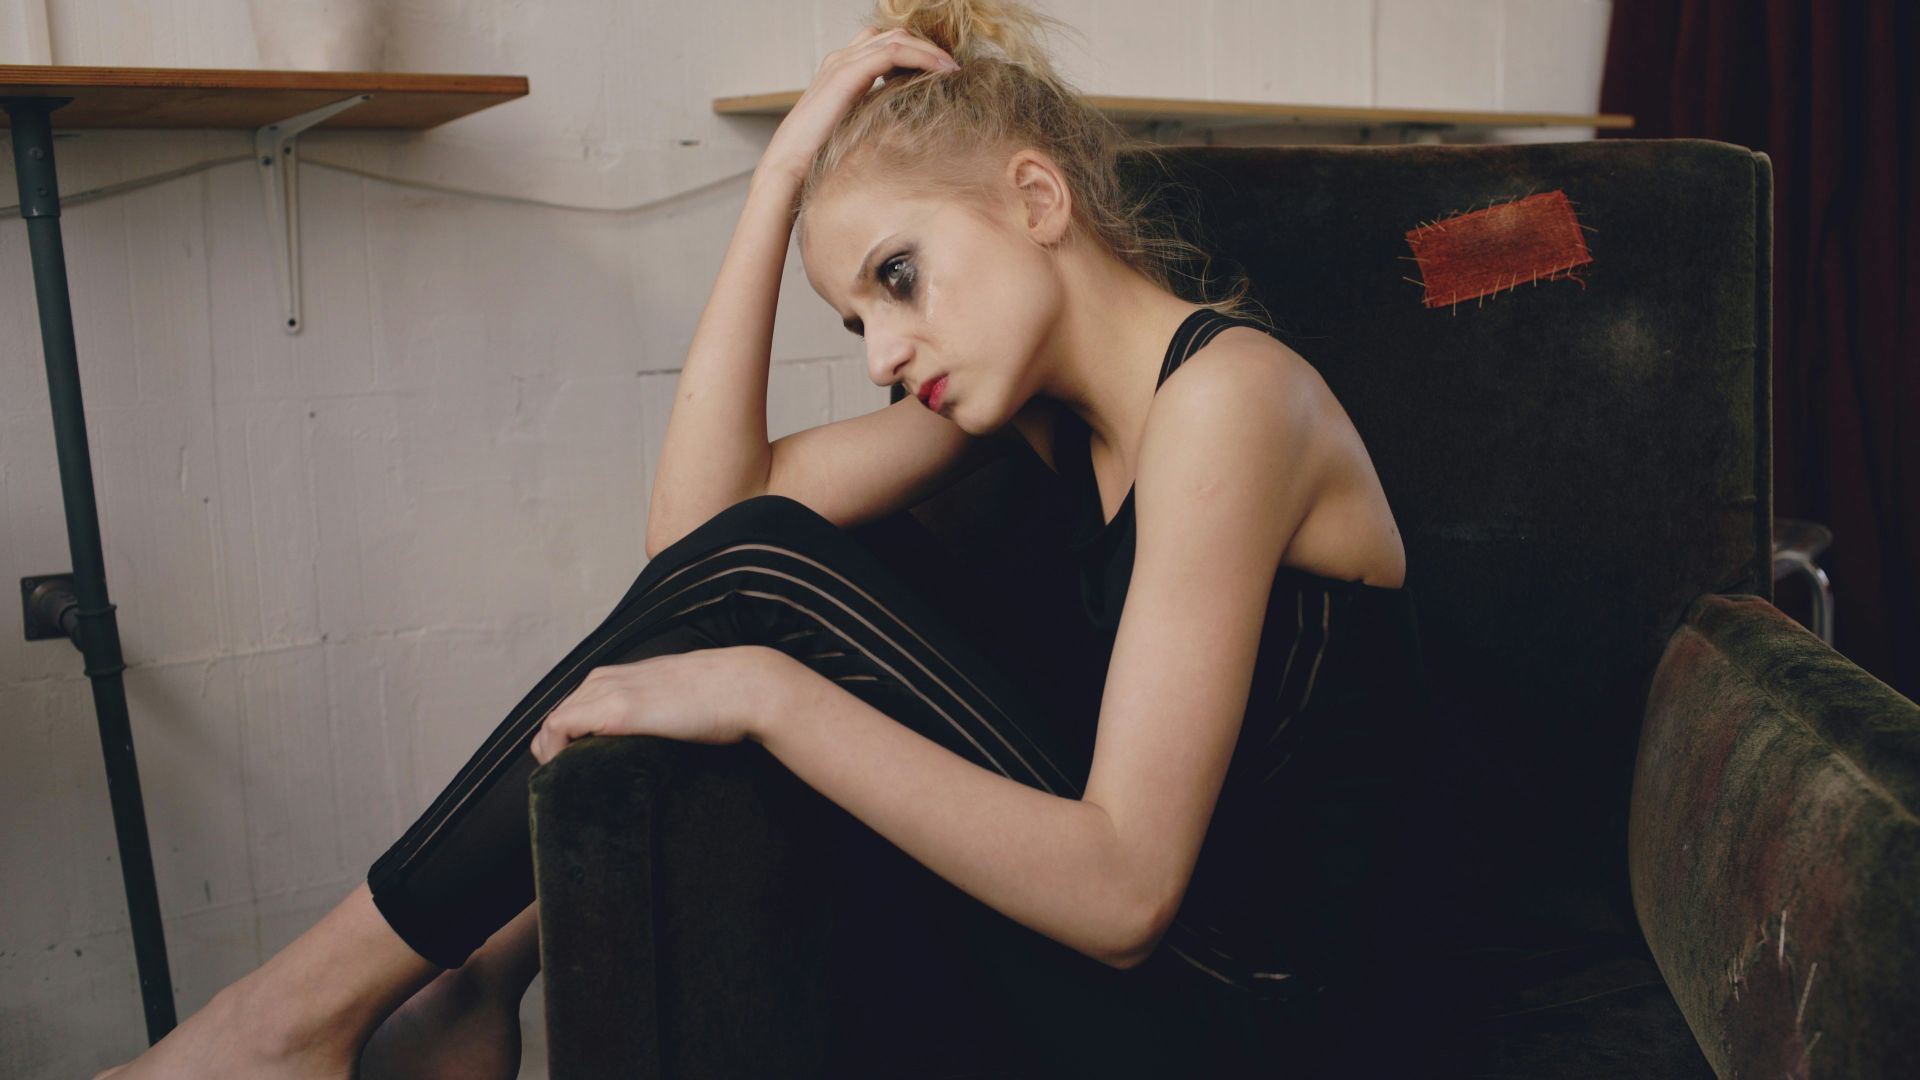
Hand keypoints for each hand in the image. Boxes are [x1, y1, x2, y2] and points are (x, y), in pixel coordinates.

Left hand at [528, 645, 796, 763]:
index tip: (575, 770)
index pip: (571, 709)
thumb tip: (654, 737)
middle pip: (556, 718)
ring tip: (568, 787)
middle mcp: (604, 679)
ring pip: (552, 725)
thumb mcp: (673, 700)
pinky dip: (555, 754)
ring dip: (553, 756)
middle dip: (554, 752)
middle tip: (568, 786)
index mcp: (617, 676)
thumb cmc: (719, 698)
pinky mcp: (614, 711)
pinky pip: (559, 730)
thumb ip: (652, 713)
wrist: (743, 687)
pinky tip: (569, 776)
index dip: (565, 742)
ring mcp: (606, 693)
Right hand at [760, 26, 960, 183]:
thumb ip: (874, 115)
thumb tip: (906, 123)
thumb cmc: (819, 157)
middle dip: (927, 47)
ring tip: (953, 67)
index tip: (943, 72)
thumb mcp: (854, 129)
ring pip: (896, 38)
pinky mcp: (845, 74)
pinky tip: (940, 70)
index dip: (916, 52)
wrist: (788, 166)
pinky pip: (893, 52)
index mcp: (841, 71)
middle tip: (953, 66)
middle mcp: (840, 59)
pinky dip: (921, 57)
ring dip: (929, 49)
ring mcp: (841, 63)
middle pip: (894, 35)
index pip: (885, 44)